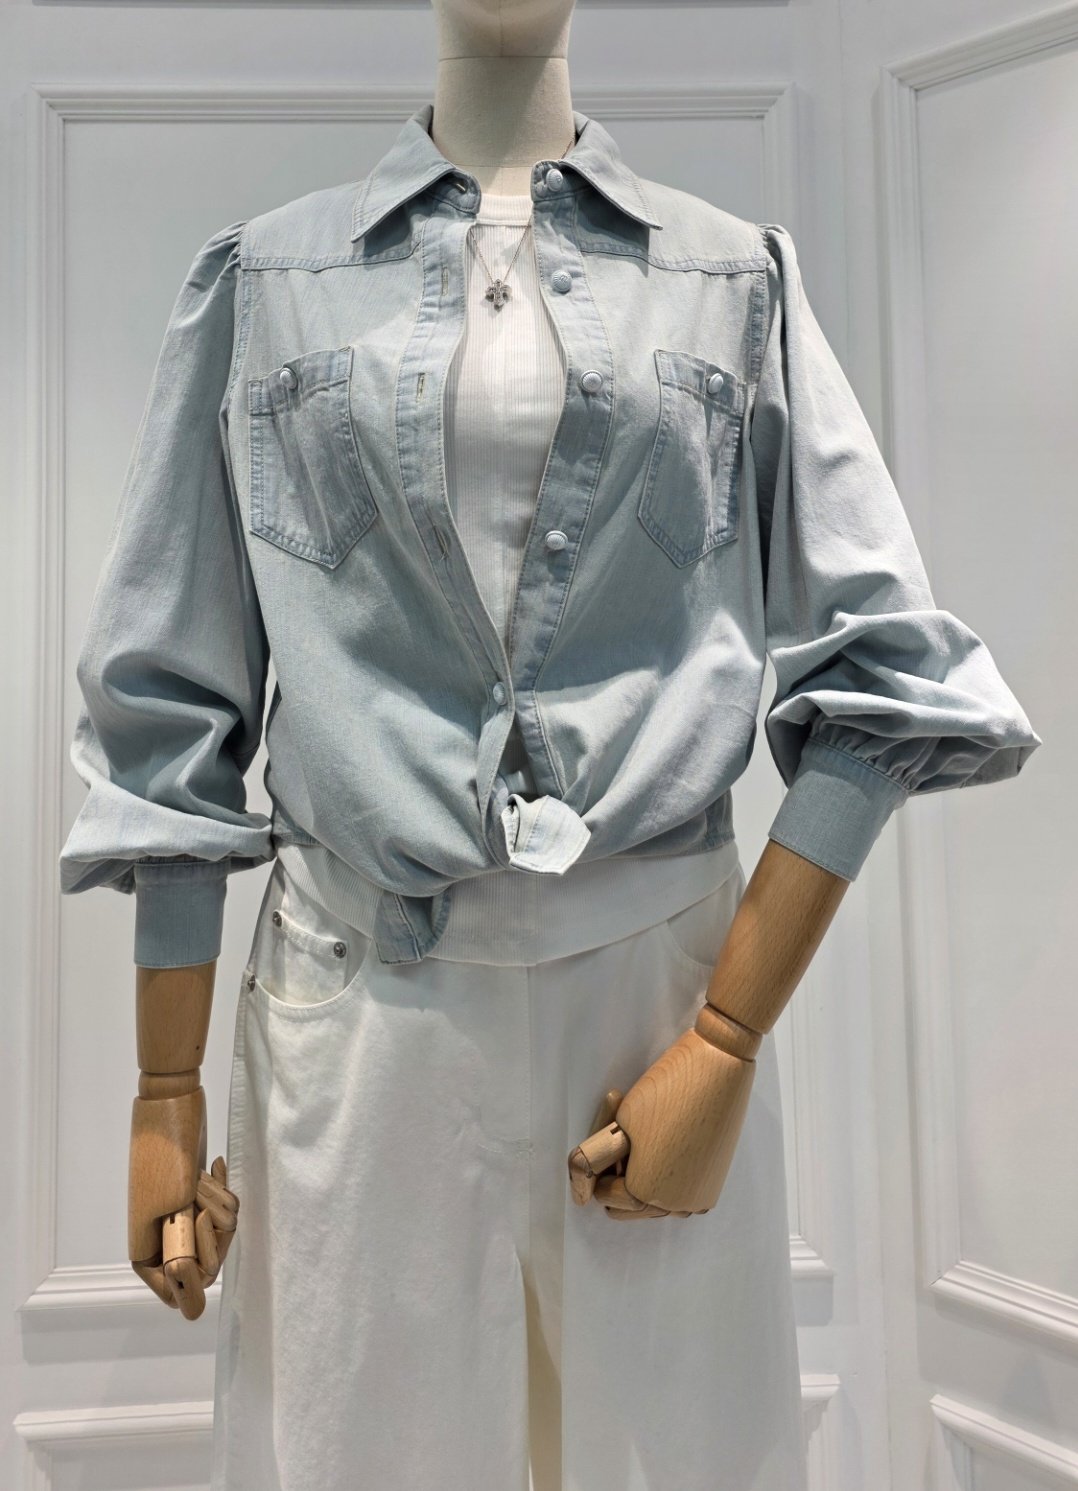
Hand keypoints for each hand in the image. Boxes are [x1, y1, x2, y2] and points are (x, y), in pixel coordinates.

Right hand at [128, 1085, 238, 1317]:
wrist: (172, 1104)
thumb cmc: (167, 1156)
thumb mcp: (172, 1212)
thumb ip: (181, 1261)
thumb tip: (190, 1309)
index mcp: (146, 1253)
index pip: (179, 1294)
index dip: (196, 1276)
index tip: (199, 1232)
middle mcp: (163, 1240)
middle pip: (208, 1265)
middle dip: (215, 1231)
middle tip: (199, 1199)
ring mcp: (182, 1218)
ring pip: (220, 1235)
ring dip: (219, 1203)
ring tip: (201, 1177)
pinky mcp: (198, 1197)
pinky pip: (225, 1210)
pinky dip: (222, 1188)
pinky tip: (213, 1166)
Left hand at [567, 1026, 755, 1219]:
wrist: (719, 1070)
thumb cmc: (664, 1092)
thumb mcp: (618, 1124)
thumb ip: (597, 1158)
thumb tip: (583, 1184)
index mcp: (642, 1196)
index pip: (602, 1193)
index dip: (601, 1163)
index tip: (613, 1134)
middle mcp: (673, 1208)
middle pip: (626, 1204)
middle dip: (620, 1175)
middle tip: (628, 1136)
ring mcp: (697, 1200)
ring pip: (653, 1201)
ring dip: (643, 1176)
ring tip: (648, 1138)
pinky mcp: (713, 1186)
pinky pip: (677, 1193)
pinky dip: (666, 1176)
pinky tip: (668, 1144)